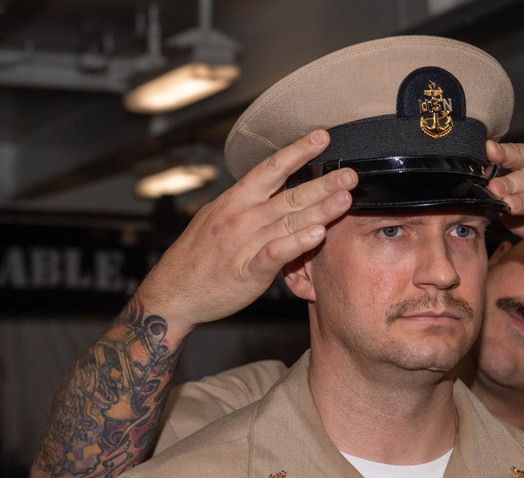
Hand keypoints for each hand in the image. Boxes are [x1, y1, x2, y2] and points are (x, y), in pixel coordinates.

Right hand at [137, 130, 356, 332]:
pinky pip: (276, 254)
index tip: (322, 137)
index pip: (271, 169)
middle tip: (351, 173)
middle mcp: (241, 218)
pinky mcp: (247, 272)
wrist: (172, 293)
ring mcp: (244, 244)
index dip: (297, 152)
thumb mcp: (218, 218)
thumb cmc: (198, 257)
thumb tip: (276, 188)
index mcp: (235, 201)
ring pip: (288, 222)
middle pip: (289, 195)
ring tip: (345, 198)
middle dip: (323, 183)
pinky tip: (318, 234)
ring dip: (319, 209)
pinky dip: (296, 243)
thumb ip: (249, 204)